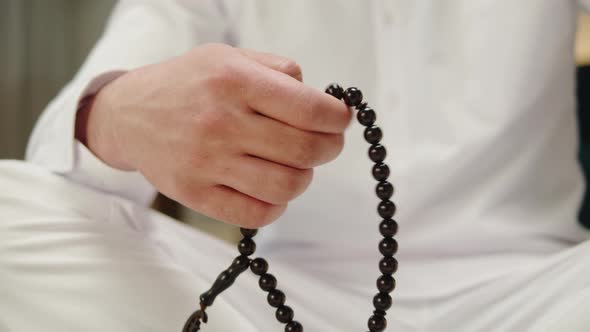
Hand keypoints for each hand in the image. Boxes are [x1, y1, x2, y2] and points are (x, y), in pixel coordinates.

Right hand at [79, 43, 350, 227]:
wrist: (128, 115)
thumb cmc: (187, 85)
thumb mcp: (227, 57)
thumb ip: (277, 69)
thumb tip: (320, 99)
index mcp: (234, 81)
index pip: (310, 109)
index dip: (338, 119)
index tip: (341, 120)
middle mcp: (221, 122)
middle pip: (305, 151)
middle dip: (329, 149)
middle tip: (326, 144)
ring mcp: (206, 162)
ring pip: (286, 186)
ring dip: (304, 178)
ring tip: (296, 166)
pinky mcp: (195, 194)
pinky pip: (255, 215)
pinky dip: (276, 206)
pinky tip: (272, 190)